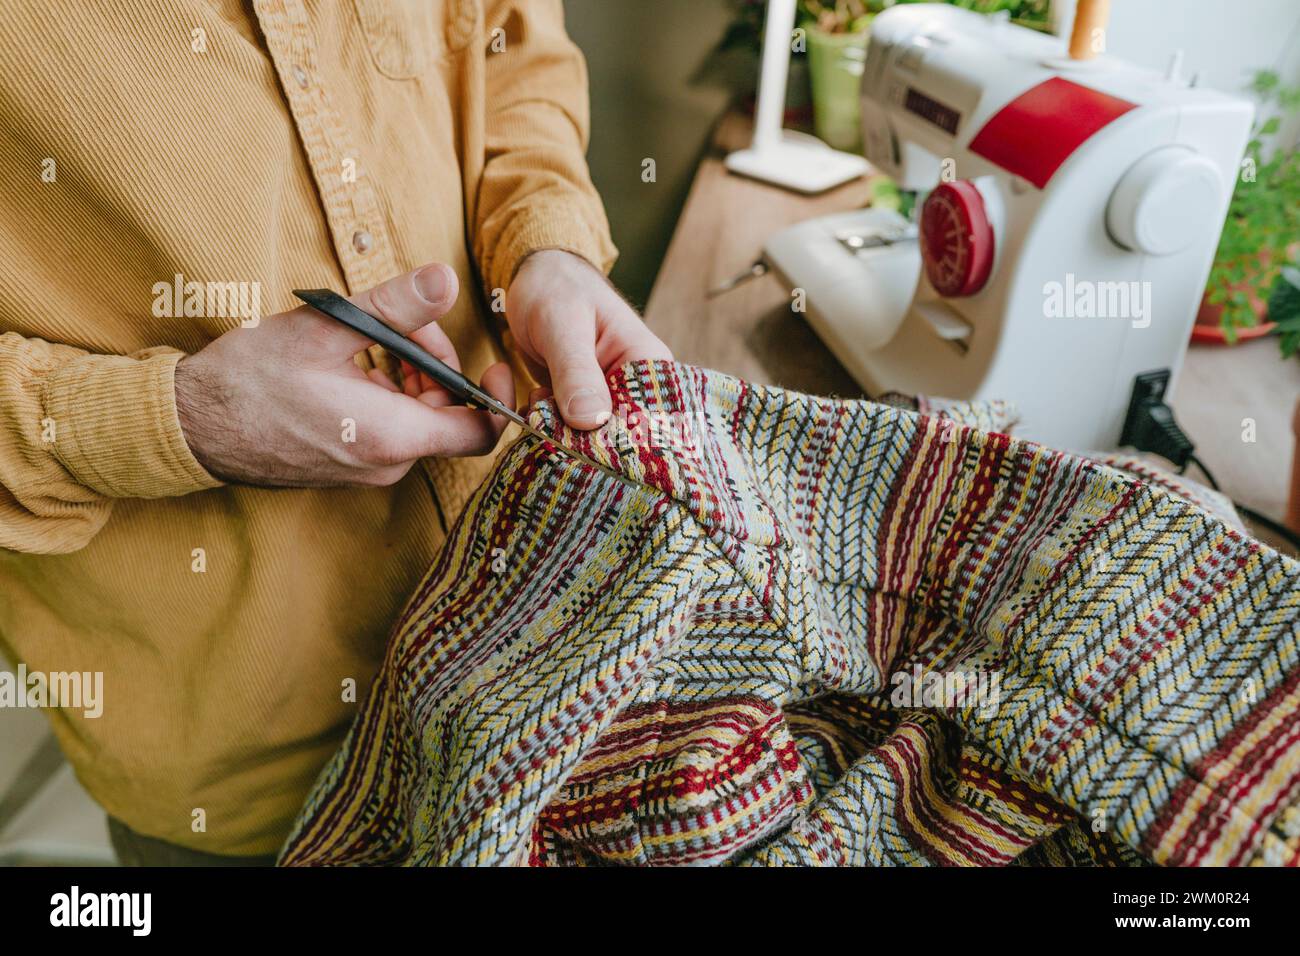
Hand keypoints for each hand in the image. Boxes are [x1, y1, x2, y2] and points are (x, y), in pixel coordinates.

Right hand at [175, 264, 514, 486]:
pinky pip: (388, 430)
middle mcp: (387, 463)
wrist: (191, 427)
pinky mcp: (346, 467)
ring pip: (416, 419)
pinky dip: (386, 394)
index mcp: (393, 436)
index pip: (480, 431)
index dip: (498, 397)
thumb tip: (448, 278)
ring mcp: (366, 470)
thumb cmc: (251, 378)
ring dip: (408, 375)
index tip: (496, 362)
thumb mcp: (326, 329)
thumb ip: (394, 306)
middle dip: (437, 365)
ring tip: (369, 338)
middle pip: (447, 415)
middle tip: (401, 324)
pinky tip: (351, 364)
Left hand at [505, 249, 670, 429]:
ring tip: (538, 404)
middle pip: (621, 438)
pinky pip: (571, 433)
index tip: (580, 446)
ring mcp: (610, 400)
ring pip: (592, 440)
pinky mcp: (585, 406)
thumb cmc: (556, 288)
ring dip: (560, 434)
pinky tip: (534, 407)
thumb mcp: (563, 324)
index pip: (649, 421)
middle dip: (582, 442)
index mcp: (649, 365)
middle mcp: (637, 388)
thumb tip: (591, 421)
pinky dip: (550, 427)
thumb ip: (577, 371)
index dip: (619, 443)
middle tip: (546, 424)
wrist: (536, 278)